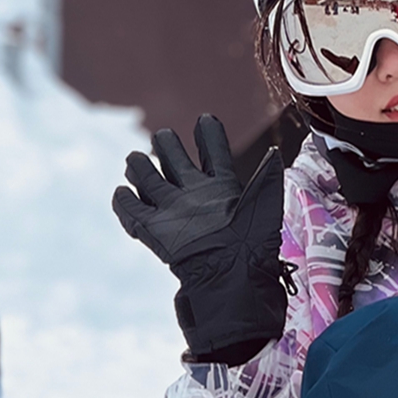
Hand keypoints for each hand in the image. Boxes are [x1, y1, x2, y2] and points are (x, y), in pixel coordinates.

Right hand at [113, 116, 288, 361]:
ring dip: (141, 167)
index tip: (205, 120)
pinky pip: (132, 212)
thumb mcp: (265, 203)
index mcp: (221, 186)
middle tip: (163, 138)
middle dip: (166, 145)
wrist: (232, 277)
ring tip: (135, 160)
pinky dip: (124, 202)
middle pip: (174, 160)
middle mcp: (195, 195)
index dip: (209, 134)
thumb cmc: (253, 243)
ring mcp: (173, 212)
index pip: (214, 152)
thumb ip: (268, 175)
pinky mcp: (154, 231)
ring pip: (149, 180)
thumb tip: (275, 153)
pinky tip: (122, 193)